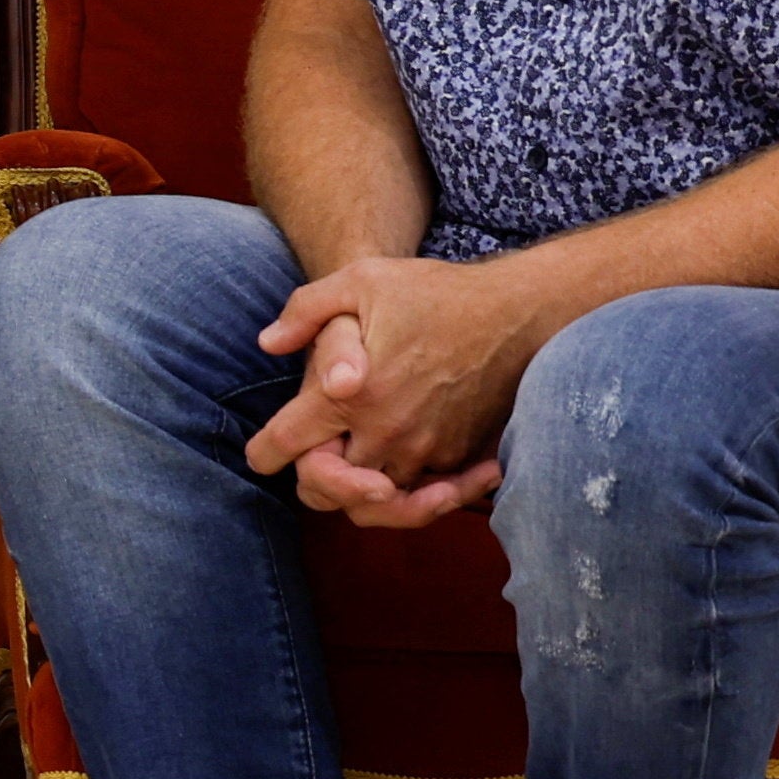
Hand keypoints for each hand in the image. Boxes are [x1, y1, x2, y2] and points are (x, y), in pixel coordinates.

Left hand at [249, 252, 537, 524]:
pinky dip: (409, 487)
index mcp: (351, 393)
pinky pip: (424, 490)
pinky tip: (400, 469)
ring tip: (355, 471)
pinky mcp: (462, 455)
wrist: (518, 310)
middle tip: (312, 462)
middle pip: (330, 487)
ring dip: (362, 489)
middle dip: (315, 478)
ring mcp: (428, 448)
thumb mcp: (361, 280)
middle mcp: (387, 431)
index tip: (260, 455)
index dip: (264, 452)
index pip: (287, 444)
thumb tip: (268, 343)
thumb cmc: (435, 291)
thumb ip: (305, 311)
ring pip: (378, 498)